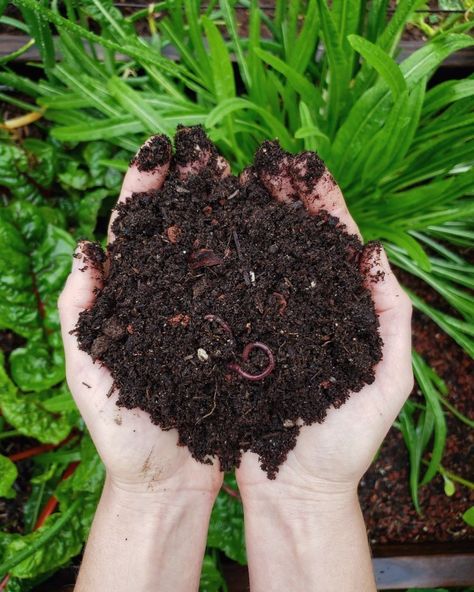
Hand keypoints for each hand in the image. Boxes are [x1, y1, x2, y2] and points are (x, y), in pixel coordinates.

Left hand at [58, 129, 227, 498]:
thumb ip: (80, 311)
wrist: (170, 480)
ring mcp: (207, 316)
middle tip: (211, 151)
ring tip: (247, 175)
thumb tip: (83, 247)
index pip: (135, 230)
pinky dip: (258, 258)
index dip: (145, 187)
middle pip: (182, 230)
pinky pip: (248, 290)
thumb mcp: (90, 371)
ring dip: (230, 212)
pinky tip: (274, 232)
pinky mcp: (237, 338)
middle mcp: (172, 298)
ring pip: (219, 253)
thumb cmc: (124, 432)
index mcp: (132, 298)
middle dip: (194, 187)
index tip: (160, 150)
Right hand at [236, 145, 412, 500]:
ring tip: (230, 185)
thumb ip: (393, 319)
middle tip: (260, 162)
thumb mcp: (387, 381)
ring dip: (246, 223)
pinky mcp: (235, 343)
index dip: (324, 204)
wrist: (295, 489)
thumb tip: (378, 254)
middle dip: (280, 200)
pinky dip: (218, 266)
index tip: (307, 167)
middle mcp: (302, 309)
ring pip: (256, 263)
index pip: (336, 245)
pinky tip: (205, 239)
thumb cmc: (346, 443)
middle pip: (292, 243)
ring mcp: (266, 323)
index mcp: (343, 311)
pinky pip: (227, 297)